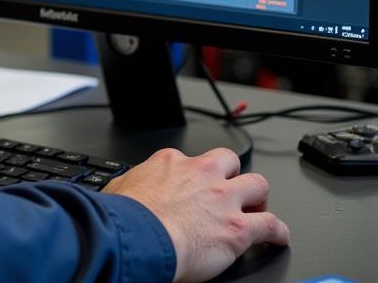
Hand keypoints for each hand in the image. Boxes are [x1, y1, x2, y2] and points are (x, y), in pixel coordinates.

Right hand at [104, 147, 289, 282]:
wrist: (141, 235)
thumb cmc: (128, 216)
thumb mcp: (121, 187)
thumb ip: (131, 184)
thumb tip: (122, 190)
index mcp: (172, 162)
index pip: (190, 160)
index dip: (194, 176)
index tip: (193, 189)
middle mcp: (201, 173)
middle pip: (230, 162)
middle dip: (233, 176)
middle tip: (232, 193)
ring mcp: (223, 198)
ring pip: (258, 185)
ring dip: (259, 198)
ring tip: (258, 211)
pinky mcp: (238, 228)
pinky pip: (272, 226)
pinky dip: (278, 232)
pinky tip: (278, 238)